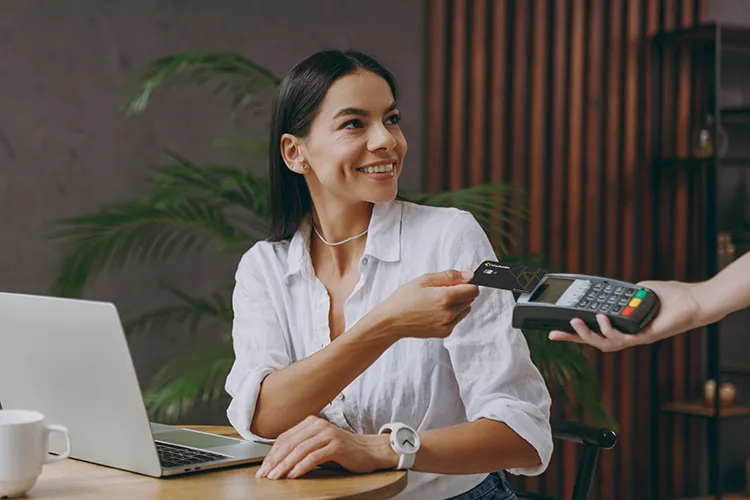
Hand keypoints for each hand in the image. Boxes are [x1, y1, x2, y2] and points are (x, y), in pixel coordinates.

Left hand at [255, 416, 396, 478]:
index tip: (263, 468)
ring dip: (285, 465)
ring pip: (299, 450)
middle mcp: (318, 425)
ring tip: (276, 477)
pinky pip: (313, 457)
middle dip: (275, 461)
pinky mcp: (336, 445)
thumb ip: (302, 447)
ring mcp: (328, 434)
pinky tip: (293, 475)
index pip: (285, 438)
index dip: (272, 454)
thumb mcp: (319, 444)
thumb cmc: (343, 450)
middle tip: (265, 474)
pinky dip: (300, 467)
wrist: (369, 450)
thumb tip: (278, 462)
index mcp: (311, 422)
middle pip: (290, 443)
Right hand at [369, 269, 479, 339]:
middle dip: (461, 292)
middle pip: (470, 299)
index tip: (460, 281)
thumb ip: (449, 276)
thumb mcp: (425, 279)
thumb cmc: (404, 299)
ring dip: (458, 303)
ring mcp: (447, 324)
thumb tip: (468, 274)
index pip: (473, 290)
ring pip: (465, 310)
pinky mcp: (445, 332)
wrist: (391, 321)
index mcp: (445, 297)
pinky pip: (457, 320)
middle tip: (442, 290)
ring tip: (438, 301)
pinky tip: (436, 310)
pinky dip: (451, 314)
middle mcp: (449, 313)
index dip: (468, 283)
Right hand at [548, 280, 704, 351]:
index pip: (595, 329)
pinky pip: (621, 338)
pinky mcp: (644, 337)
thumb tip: (610, 293)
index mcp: (623, 324)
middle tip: (555, 333)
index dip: (575, 332)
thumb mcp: (637, 291)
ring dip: (588, 335)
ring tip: (576, 321)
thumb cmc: (670, 297)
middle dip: (573, 338)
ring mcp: (635, 337)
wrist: (692, 302)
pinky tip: (601, 317)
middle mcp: (627, 334)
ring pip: (604, 344)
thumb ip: (623, 295)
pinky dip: (608, 329)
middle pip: (594, 341)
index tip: (555, 330)